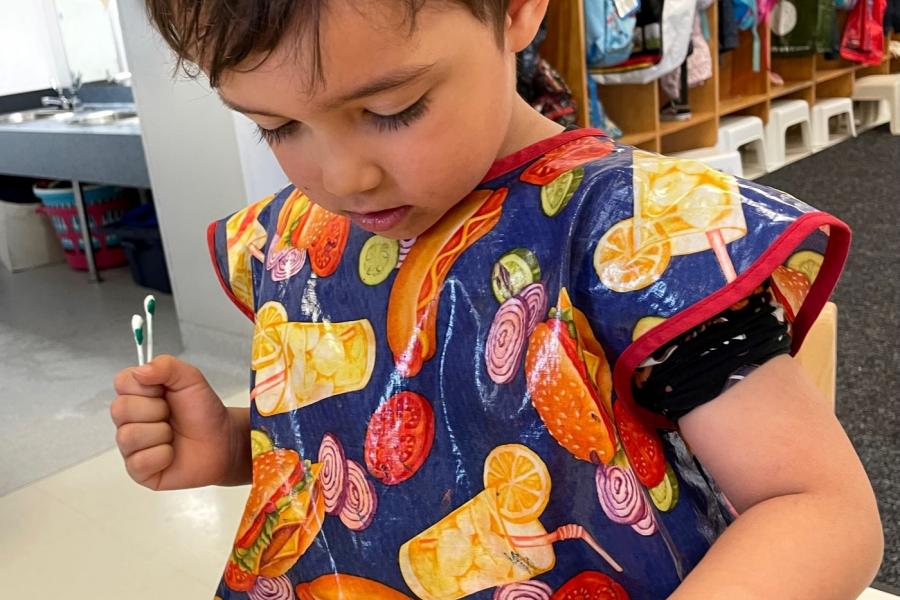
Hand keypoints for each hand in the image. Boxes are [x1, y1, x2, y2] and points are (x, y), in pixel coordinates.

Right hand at [111, 355, 239, 490]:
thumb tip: (139, 371)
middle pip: (120, 409)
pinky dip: (163, 455)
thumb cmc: (204, 411)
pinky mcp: (138, 470)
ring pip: (128, 436)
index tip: (165, 392)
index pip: (121, 382)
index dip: (146, 387)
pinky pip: (139, 461)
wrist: (223, 441)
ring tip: (174, 435)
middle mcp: (129, 419)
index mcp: (138, 395)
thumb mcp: (191, 379)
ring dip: (161, 433)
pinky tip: (172, 454)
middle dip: (156, 410)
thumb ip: (166, 366)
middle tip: (172, 415)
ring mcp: (131, 446)